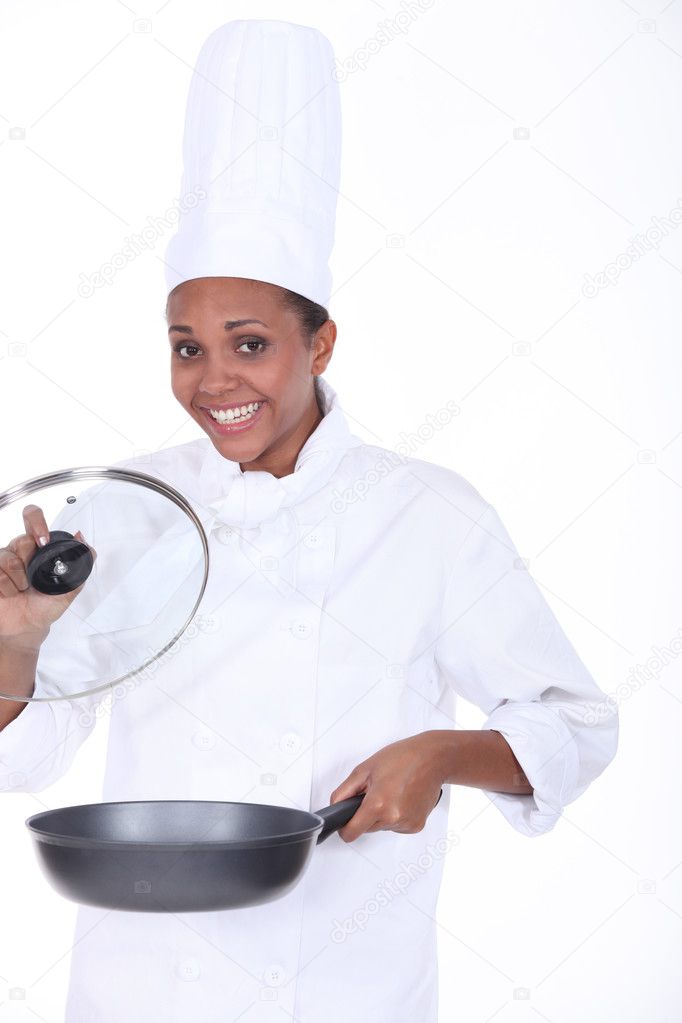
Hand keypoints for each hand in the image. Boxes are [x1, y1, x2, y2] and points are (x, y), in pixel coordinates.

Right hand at [0, 504, 95, 642]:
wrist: (27, 627)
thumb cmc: (46, 606)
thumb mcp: (70, 587)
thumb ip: (81, 563)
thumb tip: (81, 538)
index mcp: (38, 547)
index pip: (32, 518)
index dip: (36, 522)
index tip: (43, 540)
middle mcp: (18, 550)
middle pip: (21, 540)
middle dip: (30, 562)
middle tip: (33, 580)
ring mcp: (2, 561)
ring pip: (8, 558)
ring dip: (19, 580)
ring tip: (23, 590)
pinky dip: (7, 588)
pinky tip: (10, 594)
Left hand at [329, 732, 443, 842]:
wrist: (433, 758)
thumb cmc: (403, 758)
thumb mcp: (365, 769)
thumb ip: (345, 791)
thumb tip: (335, 806)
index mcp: (378, 804)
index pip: (351, 833)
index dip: (345, 828)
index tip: (345, 822)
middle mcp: (393, 818)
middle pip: (367, 829)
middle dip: (366, 814)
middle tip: (375, 792)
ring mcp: (406, 824)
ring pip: (382, 827)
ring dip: (382, 815)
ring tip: (392, 792)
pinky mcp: (416, 826)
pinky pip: (397, 826)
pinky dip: (396, 816)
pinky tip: (402, 798)